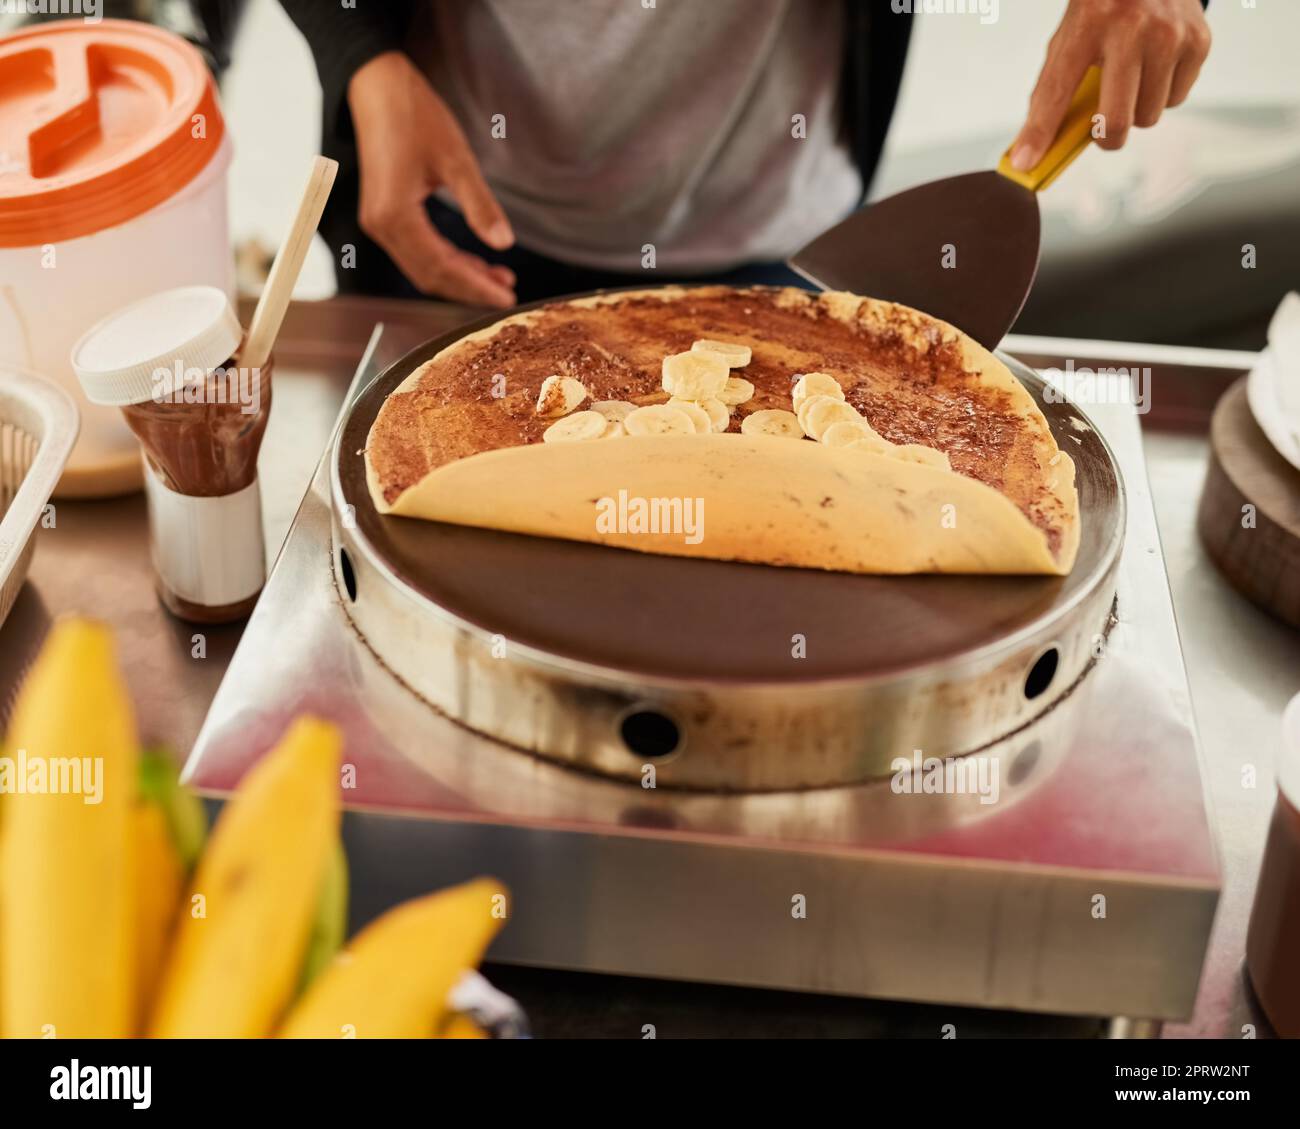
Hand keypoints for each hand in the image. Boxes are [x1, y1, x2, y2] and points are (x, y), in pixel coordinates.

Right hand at [347, 51, 516, 305]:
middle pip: (429, 276)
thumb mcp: (456, 160)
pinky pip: (416, 251)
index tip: (507, 298)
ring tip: (497, 277)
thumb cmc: (415, 116)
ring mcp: (378, 222)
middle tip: (507, 292)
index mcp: (395, 216)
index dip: (476, 287)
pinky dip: (446, 261)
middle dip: (469, 288)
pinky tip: (472, 261)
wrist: (377, 86)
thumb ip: (480, 205)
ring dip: (459, 277)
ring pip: (422, 267)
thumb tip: (504, 244)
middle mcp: (380, 226)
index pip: (441, 268)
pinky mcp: (383, 214)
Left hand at [1009, 0, 1210, 170]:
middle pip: (1114, 120)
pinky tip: (1155, 67)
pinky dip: (1162, 94)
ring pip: (1148, 115)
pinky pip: (1176, 99)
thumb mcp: (1071, 35)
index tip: (1025, 163)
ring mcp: (1169, 34)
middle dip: (1104, 138)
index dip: (1040, 132)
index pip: (1056, 91)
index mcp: (1087, 24)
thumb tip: (1033, 147)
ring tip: (1131, 82)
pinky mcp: (1198, 41)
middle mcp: (1131, 27)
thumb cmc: (1105, 9)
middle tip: (1099, 129)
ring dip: (1136, 111)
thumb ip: (1053, 88)